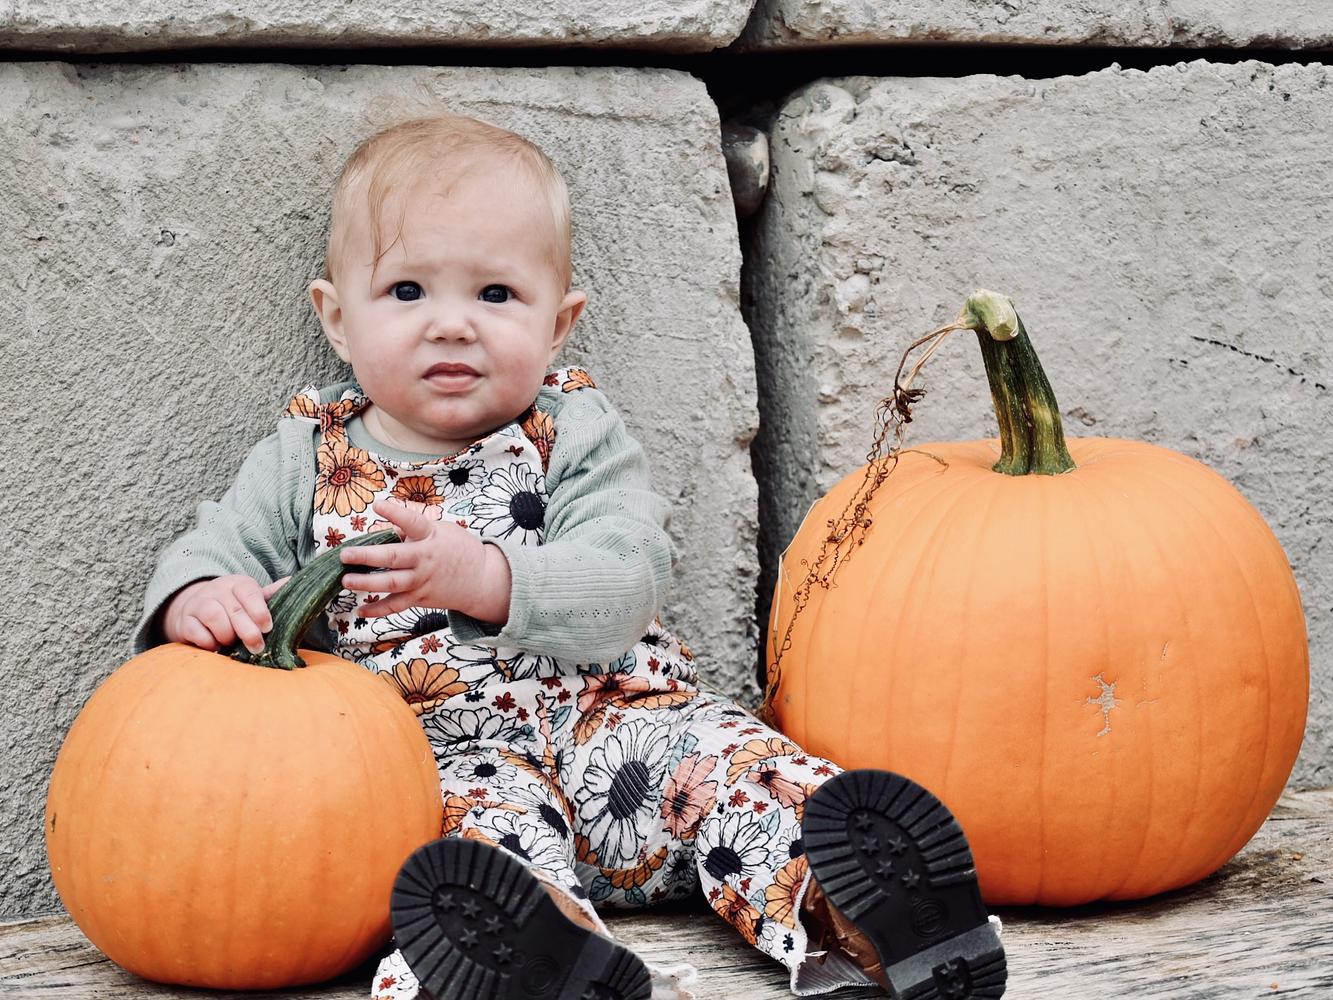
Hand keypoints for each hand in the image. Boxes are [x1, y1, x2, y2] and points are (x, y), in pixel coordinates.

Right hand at [162, 575, 290, 653]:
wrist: (194, 608)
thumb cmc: (232, 606)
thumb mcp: (251, 598)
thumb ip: (270, 594)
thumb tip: (292, 581)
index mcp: (238, 584)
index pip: (250, 593)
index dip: (259, 611)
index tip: (268, 628)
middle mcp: (217, 590)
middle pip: (235, 610)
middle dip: (249, 632)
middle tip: (257, 648)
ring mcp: (199, 604)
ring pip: (216, 620)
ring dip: (227, 636)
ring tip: (231, 642)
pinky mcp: (185, 620)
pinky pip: (198, 633)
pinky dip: (209, 642)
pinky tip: (215, 645)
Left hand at [339, 498, 510, 623]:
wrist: (482, 579)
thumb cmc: (459, 549)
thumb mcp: (441, 530)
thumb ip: (413, 530)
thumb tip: (386, 530)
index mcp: (430, 536)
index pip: (412, 522)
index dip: (395, 513)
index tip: (377, 505)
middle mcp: (425, 559)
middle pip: (394, 558)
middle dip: (368, 556)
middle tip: (346, 554)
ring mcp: (422, 580)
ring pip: (392, 584)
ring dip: (367, 583)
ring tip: (346, 580)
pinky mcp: (420, 598)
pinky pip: (397, 606)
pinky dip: (378, 610)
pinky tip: (360, 610)